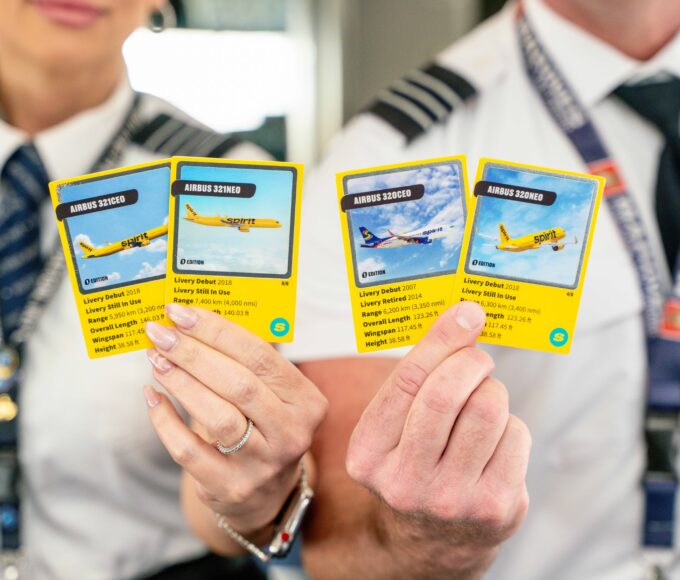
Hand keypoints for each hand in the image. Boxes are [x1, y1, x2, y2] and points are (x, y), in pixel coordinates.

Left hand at [143, 304, 327, 536]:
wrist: (266, 493)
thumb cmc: (263, 426)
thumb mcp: (272, 395)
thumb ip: (247, 363)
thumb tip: (194, 321)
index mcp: (307, 401)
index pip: (261, 357)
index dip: (218, 331)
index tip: (181, 313)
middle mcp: (292, 433)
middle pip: (239, 385)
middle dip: (193, 353)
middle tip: (160, 334)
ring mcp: (263, 464)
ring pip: (217, 417)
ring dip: (180, 382)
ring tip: (155, 359)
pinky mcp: (231, 487)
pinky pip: (189, 450)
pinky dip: (165, 421)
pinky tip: (153, 397)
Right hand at [346, 302, 530, 560]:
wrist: (431, 538)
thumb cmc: (413, 463)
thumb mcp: (391, 429)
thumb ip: (415, 380)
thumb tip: (462, 320)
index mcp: (368, 455)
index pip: (406, 383)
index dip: (440, 341)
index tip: (466, 314)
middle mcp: (405, 482)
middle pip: (448, 394)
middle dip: (471, 361)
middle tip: (477, 358)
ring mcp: (452, 499)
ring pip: (489, 409)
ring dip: (491, 392)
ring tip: (481, 405)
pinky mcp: (495, 507)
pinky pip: (517, 434)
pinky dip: (510, 426)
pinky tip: (493, 442)